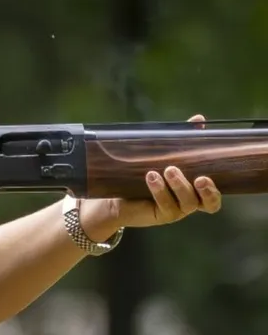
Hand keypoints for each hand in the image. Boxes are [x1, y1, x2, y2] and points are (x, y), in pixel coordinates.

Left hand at [78, 114, 223, 239]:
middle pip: (206, 203)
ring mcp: (175, 211)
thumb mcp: (167, 154)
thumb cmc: (149, 172)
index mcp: (196, 191)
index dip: (215, 191)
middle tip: (199, 178)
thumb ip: (185, 139)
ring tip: (168, 169)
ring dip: (179, 185)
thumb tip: (199, 119)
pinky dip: (160, 190)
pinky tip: (152, 177)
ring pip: (187, 203)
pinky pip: (165, 204)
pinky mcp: (160, 215)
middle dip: (206, 191)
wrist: (120, 194)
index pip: (214, 198)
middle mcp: (189, 203)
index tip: (207, 177)